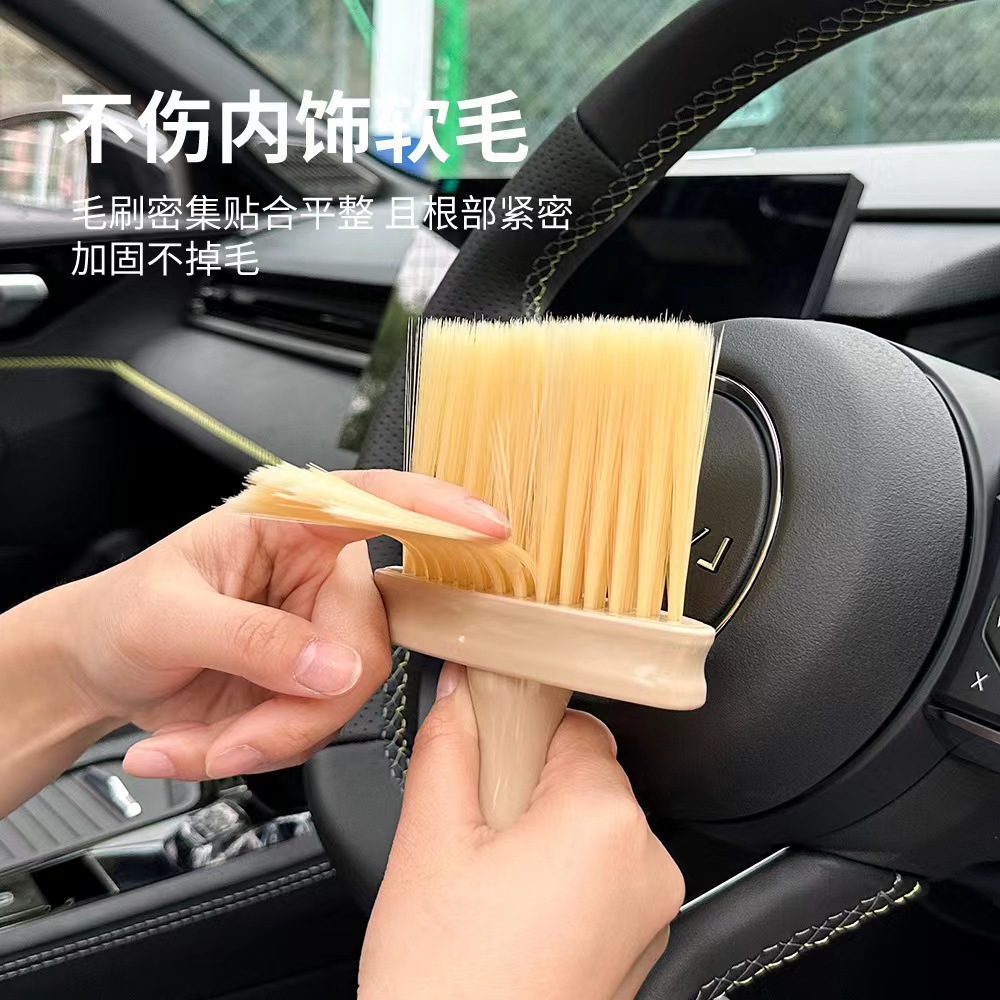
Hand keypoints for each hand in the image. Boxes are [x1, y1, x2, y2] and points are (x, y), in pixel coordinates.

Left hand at [7, 470, 507, 788]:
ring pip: (343, 700)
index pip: (376, 502)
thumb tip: (335, 666)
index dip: (439, 510)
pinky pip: (313, 732)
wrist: (96, 671)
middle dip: (298, 706)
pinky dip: (257, 752)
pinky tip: (203, 743)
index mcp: (289, 525)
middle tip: (231, 736)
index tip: (488, 526)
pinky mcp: (307, 687)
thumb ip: (255, 638)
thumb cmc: (122, 615)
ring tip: (198, 742)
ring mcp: (317, 637)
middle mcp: (316, 577)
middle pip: (365, 643)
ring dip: (269, 737)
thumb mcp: (170, 618)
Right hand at [361, 663, 683, 999]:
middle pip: (585, 775)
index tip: (482, 752)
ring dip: (541, 830)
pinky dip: (561, 875)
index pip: (574, 724)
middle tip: (472, 830)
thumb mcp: (429, 844)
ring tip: (486, 879)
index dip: (518, 730)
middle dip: (527, 785)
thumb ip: (449, 746)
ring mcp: (650, 910)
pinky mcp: (639, 946)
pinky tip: (509, 911)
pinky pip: (601, 875)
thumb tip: (462, 686)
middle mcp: (646, 862)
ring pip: (590, 825)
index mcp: (605, 821)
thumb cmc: (445, 985)